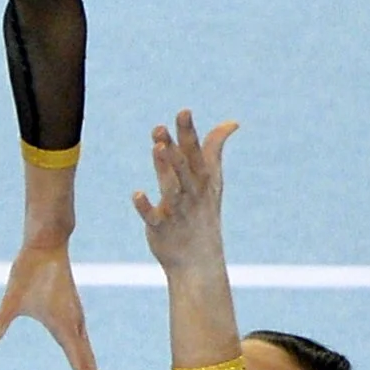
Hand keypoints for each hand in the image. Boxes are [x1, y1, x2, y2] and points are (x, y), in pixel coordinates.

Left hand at [0, 241, 108, 369]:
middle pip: (89, 366)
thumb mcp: (11, 298)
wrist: (47, 244)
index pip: (82, 367)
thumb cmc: (29, 270)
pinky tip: (85, 365)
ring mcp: (76, 319)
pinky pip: (83, 344)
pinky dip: (88, 361)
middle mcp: (76, 326)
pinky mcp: (73, 312)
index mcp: (65, 328)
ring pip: (88, 355)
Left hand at [131, 110, 238, 277]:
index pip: (194, 151)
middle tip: (160, 128)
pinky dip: (145, 206)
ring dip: (164, 169)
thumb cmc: (203, 211)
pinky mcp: (162, 227)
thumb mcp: (212, 179)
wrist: (199, 258)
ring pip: (171, 187)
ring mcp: (177, 209)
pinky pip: (153, 216)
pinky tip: (137, 194)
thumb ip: (213, 148)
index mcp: (201, 177)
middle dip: (174, 148)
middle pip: (182, 167)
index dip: (187, 131)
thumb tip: (233, 122)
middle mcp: (190, 191)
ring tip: (158, 149)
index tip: (183, 111)